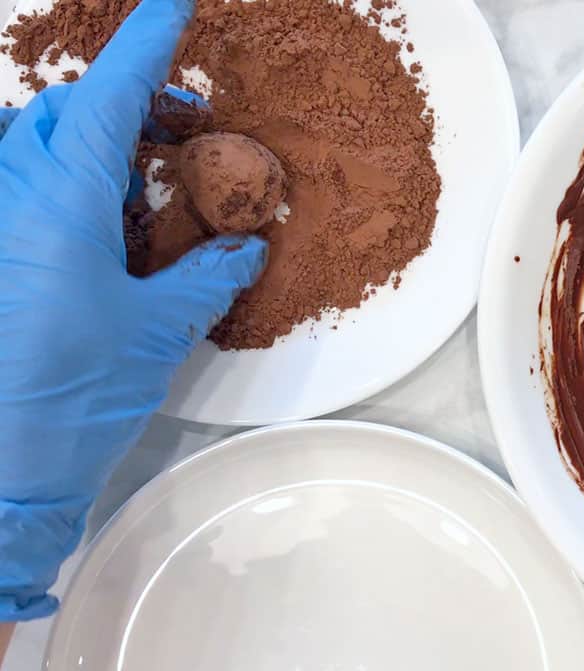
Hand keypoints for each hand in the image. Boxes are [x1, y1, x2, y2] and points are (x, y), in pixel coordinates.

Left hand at [0, 0, 265, 620]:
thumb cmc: (72, 400)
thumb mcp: (158, 333)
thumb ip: (204, 277)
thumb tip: (243, 248)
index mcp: (57, 203)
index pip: (105, 96)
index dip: (146, 43)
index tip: (177, 5)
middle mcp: (8, 200)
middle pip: (62, 112)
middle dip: (127, 104)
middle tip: (188, 133)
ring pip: (29, 146)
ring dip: (89, 144)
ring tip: (144, 183)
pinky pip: (17, 192)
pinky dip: (61, 186)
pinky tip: (101, 230)